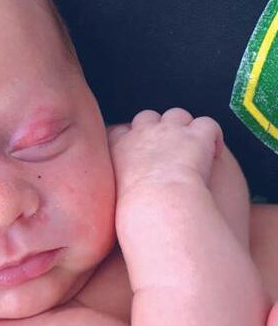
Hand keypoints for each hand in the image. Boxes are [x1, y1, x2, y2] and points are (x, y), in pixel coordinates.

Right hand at [107, 107, 223, 200]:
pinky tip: (215, 151)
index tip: (135, 152)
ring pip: (178, 115)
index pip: (119, 131)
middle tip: (165, 151)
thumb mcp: (111, 194)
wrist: (160, 205)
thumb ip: (114, 183)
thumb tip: (118, 194)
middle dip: (156, 129)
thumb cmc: (135, 209)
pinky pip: (208, 125)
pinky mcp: (198, 135)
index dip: (129, 138)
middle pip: (147, 117)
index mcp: (119, 146)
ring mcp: (172, 130)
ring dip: (184, 129)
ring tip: (192, 149)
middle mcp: (144, 132)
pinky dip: (213, 136)